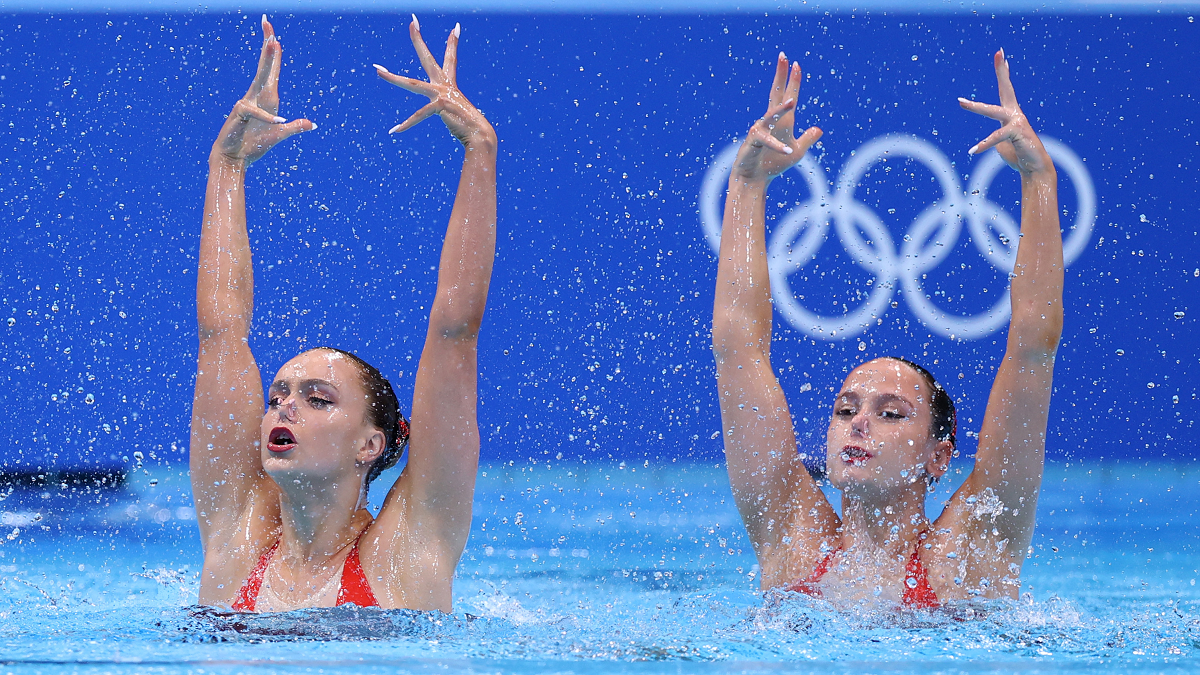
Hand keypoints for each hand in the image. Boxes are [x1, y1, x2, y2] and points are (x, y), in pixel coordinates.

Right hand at [211, 15, 313, 164]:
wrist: (234, 158)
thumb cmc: (253, 146)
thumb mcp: (279, 135)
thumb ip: (295, 128)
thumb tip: (312, 124)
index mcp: (266, 99)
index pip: (271, 72)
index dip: (273, 54)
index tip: (273, 34)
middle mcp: (256, 96)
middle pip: (265, 67)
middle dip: (268, 45)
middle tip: (268, 23)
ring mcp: (247, 103)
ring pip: (260, 78)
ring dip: (267, 61)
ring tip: (273, 42)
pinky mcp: (240, 113)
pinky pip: (256, 112)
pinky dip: (268, 118)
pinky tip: (278, 122)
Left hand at [374, 16, 496, 148]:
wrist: (480, 135)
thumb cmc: (469, 126)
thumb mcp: (457, 112)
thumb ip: (449, 107)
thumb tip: (446, 109)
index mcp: (450, 84)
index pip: (451, 58)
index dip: (453, 42)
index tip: (455, 27)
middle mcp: (445, 85)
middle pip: (428, 58)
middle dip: (418, 39)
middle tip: (412, 21)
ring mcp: (442, 94)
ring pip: (412, 84)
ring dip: (393, 78)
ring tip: (377, 71)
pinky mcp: (440, 106)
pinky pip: (419, 115)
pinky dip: (406, 125)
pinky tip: (394, 131)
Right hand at [732, 52, 822, 183]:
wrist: (755, 180)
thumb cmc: (773, 165)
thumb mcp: (797, 152)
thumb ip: (807, 139)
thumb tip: (819, 129)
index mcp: (782, 121)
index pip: (788, 96)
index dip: (793, 81)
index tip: (797, 64)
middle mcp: (770, 121)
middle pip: (776, 94)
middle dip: (780, 76)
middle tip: (783, 56)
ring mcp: (760, 129)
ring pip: (772, 116)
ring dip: (782, 110)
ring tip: (793, 101)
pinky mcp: (753, 141)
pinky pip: (767, 141)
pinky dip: (778, 147)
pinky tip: (788, 151)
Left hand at [959, 49, 1052, 175]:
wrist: (1035, 169)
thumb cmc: (1018, 155)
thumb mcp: (1002, 144)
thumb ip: (996, 136)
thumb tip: (992, 138)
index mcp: (1010, 114)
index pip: (1005, 90)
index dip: (1002, 72)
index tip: (1001, 55)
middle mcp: (1015, 114)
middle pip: (1006, 89)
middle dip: (1002, 71)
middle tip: (999, 52)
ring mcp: (1016, 123)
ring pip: (993, 112)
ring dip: (976, 107)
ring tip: (961, 102)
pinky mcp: (1016, 134)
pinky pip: (996, 138)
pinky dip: (984, 145)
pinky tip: (972, 151)